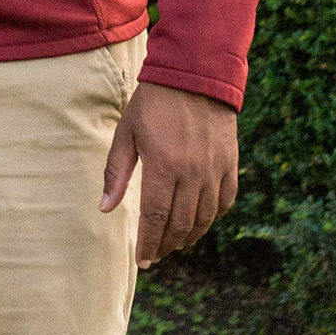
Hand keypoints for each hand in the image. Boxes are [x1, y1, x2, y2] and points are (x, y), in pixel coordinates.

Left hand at [100, 80, 237, 267]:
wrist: (195, 75)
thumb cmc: (153, 102)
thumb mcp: (127, 132)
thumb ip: (116, 172)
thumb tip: (105, 208)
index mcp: (163, 166)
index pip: (156, 219)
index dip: (149, 244)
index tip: (143, 260)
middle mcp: (192, 173)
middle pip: (180, 224)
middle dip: (166, 245)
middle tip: (156, 255)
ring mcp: (214, 170)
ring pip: (204, 219)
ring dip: (189, 237)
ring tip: (175, 244)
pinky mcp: (230, 164)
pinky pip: (224, 202)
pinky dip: (212, 218)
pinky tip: (200, 222)